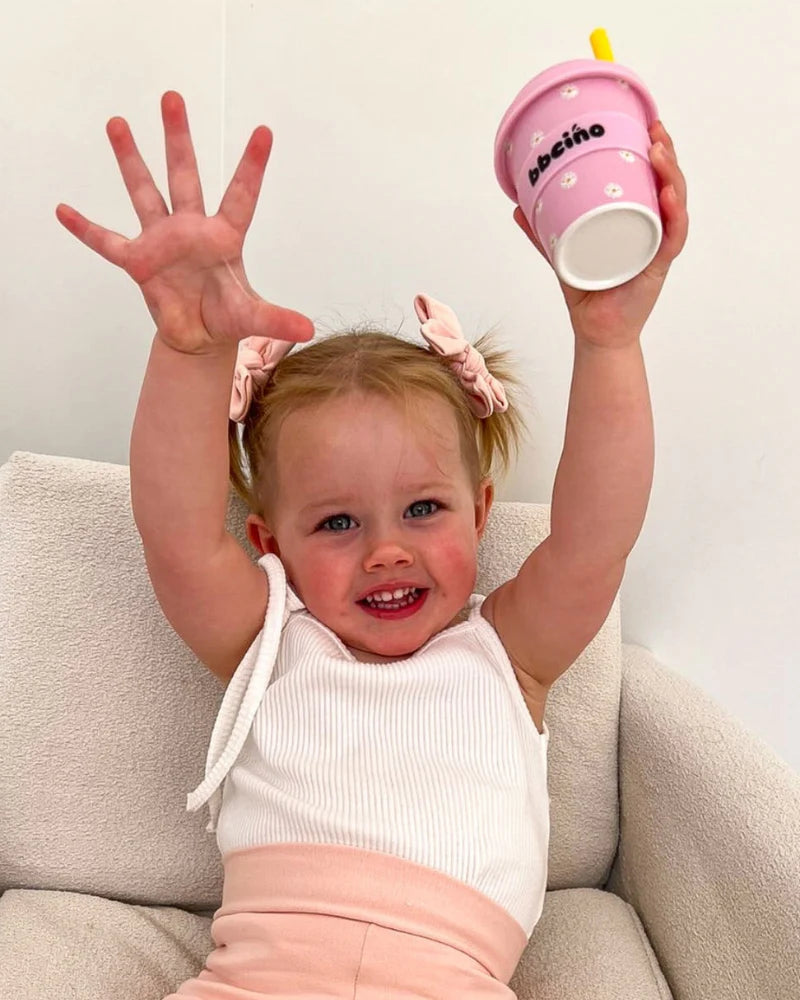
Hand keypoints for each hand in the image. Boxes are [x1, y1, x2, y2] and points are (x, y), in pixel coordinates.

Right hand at [55, 91, 314, 353]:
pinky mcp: (137, 261)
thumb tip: (309, 329)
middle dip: (178, 138)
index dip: (252, 166)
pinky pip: (106, 241)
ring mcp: (162, 241)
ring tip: (118, 123)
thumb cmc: (226, 317)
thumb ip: (277, 319)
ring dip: (130, 160)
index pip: (241, 195)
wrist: (198, 335)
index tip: (264, 131)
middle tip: (172, 96)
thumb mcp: (252, 318)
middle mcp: (191, 229)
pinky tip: (64, 210)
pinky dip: (86, 229)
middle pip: (185, 175)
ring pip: (145, 192)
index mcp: (224, 237)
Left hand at [513, 120, 688, 347]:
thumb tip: (516, 206)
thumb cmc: (587, 290)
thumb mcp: (562, 252)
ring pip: (674, 203)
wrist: (596, 331)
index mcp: (636, 218)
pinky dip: (673, 214)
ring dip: (671, 174)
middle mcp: (652, 227)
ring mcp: (657, 245)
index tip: (644, 123)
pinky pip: (672, 236)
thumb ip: (542, 230)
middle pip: (668, 182)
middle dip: (666, 152)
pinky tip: (667, 194)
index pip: (651, 177)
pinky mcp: (658, 266)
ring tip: (659, 152)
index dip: (653, 149)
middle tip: (654, 128)